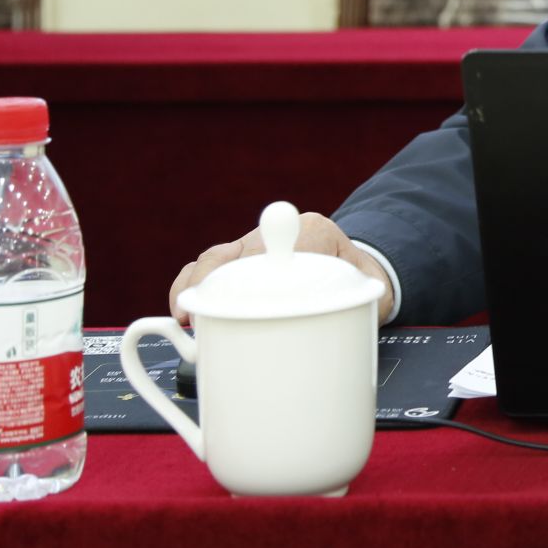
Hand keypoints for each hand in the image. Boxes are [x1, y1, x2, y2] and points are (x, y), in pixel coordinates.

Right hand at [169, 211, 395, 326]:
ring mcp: (249, 248)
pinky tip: (182, 315)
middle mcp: (276, 235)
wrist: (349, 270)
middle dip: (219, 278)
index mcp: (314, 232)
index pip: (289, 242)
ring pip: (214, 258)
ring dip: (195, 286)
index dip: (271, 263)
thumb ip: (361, 297)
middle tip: (207, 309)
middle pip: (241, 251)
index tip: (262, 286)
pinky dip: (188, 291)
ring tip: (186, 315)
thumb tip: (360, 307)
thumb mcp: (364, 289)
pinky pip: (205, 271)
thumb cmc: (356, 282)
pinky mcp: (233, 265)